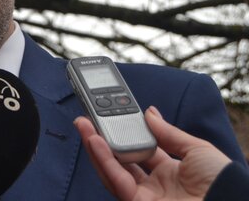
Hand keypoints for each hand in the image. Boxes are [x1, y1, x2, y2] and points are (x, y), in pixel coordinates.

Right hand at [74, 106, 230, 200]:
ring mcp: (144, 196)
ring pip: (112, 170)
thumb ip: (169, 133)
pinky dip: (103, 160)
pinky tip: (94, 141)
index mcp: (169, 172)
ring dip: (95, 147)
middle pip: (120, 160)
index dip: (124, 134)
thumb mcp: (197, 149)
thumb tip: (149, 113)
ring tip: (83, 125)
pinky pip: (116, 180)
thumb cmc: (222, 182)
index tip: (112, 116)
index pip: (139, 150)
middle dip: (101, 139)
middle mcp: (153, 185)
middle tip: (88, 118)